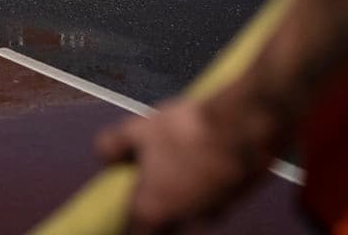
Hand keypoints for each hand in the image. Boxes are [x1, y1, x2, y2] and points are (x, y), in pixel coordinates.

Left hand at [95, 94, 276, 233]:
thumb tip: (105, 156)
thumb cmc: (187, 130)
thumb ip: (113, 146)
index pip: (133, 232)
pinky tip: (201, 164)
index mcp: (152, 211)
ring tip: (175, 169)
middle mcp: (183, 221)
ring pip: (189, 217)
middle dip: (154, 214)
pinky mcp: (235, 201)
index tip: (125, 210)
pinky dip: (203, 191)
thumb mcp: (137, 130)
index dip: (126, 223)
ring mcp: (212, 214)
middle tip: (148, 187)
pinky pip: (211, 203)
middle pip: (163, 228)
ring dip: (180, 202)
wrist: (243, 124)